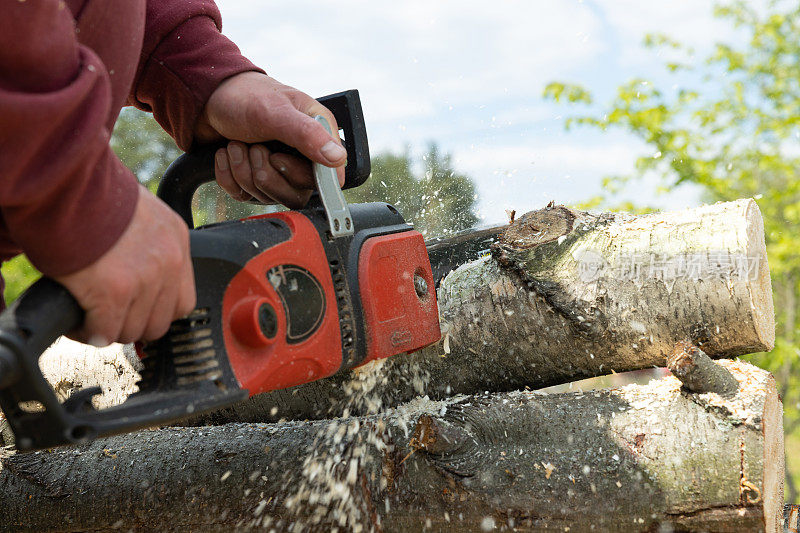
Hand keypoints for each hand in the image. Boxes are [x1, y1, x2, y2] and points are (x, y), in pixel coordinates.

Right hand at [56, 186, 195, 345]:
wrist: (64, 184)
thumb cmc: (89, 193)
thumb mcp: (138, 212)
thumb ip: (146, 242)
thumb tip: (133, 269)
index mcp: (176, 239)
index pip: (182, 299)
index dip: (155, 310)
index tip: (134, 310)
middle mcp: (169, 261)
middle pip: (160, 321)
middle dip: (131, 323)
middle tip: (107, 316)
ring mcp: (145, 279)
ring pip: (133, 331)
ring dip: (108, 329)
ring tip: (87, 316)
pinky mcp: (115, 292)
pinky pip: (105, 332)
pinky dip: (86, 332)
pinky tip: (75, 321)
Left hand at [194, 72, 346, 207]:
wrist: (206, 98)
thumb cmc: (245, 96)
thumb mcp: (276, 111)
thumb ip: (308, 134)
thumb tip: (337, 158)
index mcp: (318, 136)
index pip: (328, 179)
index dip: (302, 176)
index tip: (278, 159)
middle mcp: (302, 157)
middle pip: (296, 195)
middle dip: (266, 172)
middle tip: (254, 146)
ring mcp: (279, 172)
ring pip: (268, 197)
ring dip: (244, 171)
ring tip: (237, 144)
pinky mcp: (255, 181)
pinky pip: (244, 196)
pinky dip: (229, 176)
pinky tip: (228, 153)